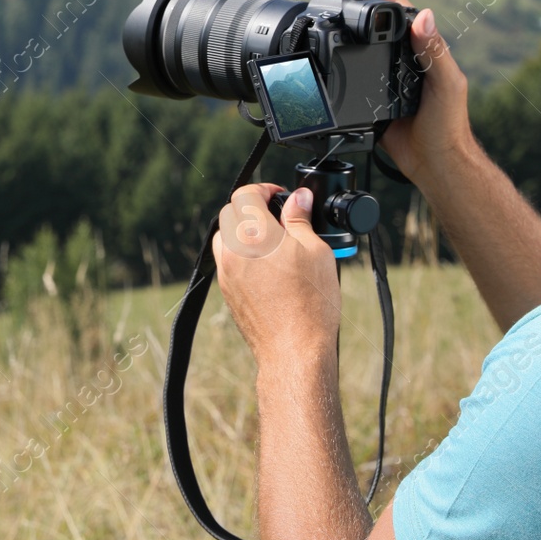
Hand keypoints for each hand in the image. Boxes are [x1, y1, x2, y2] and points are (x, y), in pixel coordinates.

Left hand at [212, 183, 340, 369]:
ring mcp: (226, 272)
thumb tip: (298, 198)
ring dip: (242, 229)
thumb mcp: (316, 251)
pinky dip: (240, 252)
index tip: (280, 195)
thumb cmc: (311, 304)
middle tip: (279, 217)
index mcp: (255, 234)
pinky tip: (266, 265)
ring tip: (272, 240)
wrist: (295, 351)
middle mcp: (233, 250)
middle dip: (252, 207)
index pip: (245, 193)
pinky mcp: (227, 291)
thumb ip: (300, 219)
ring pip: (224, 236)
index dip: (264, 188)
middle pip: (230, 212)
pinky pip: (227, 260)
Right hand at [335, 0, 474, 186]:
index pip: (398, 11)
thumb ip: (435, 52)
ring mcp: (387, 79)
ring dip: (345, 35)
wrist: (435, 164)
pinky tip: (326, 64)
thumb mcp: (446, 84)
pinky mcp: (372, 100)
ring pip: (362, 50)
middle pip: (377, 26)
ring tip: (323, 23)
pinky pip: (352, 80)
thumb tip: (424, 16)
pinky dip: (339, 68)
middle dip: (355, 7)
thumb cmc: (449, 125)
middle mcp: (404, 60)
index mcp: (422, 50)